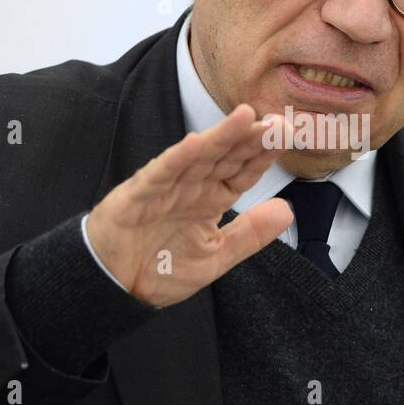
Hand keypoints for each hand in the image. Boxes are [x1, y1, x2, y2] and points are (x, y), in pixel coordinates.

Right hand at [84, 103, 294, 306]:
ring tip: (245, 116)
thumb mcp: (217, 257)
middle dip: (251, 138)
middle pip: (226, 156)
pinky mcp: (139, 194)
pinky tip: (195, 142)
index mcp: (212, 199)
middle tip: (278, 120)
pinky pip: (160, 173)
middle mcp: (193, 187)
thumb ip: (251, 234)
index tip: (288, 135)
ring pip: (197, 156)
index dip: (264, 153)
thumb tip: (288, 211)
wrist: (115, 288)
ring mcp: (166, 187)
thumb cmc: (160, 269)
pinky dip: (177, 158)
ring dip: (220, 136)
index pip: (244, 171)